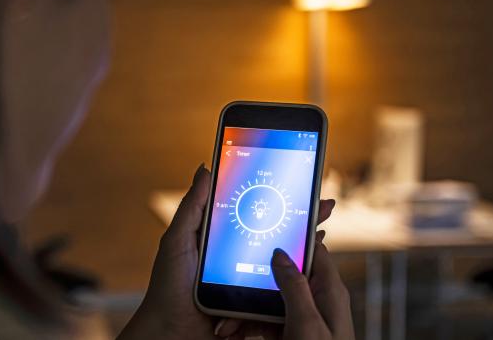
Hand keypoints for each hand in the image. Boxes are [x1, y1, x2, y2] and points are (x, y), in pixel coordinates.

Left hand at [119, 164, 339, 339]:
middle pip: (278, 235)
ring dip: (307, 250)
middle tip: (324, 205)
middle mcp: (242, 259)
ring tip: (321, 235)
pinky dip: (300, 282)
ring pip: (286, 264)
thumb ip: (193, 207)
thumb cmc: (168, 288)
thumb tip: (206, 168)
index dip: (279, 200)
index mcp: (225, 240)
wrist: (170, 332)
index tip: (300, 186)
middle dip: (303, 220)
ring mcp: (251, 283)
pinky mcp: (257, 305)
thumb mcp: (177, 241)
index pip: (257, 214)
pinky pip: (284, 293)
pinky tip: (311, 271)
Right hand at [216, 233, 354, 339]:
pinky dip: (248, 327)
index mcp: (329, 291)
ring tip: (225, 327)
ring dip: (245, 312)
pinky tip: (232, 333)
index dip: (291, 236)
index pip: (312, 250)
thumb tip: (281, 252)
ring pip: (269, 302)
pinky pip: (266, 323)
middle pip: (282, 276)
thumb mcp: (307, 323)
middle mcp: (317, 301)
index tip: (265, 226)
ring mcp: (303, 319)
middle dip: (254, 283)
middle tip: (231, 292)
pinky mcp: (290, 335)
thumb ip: (294, 286)